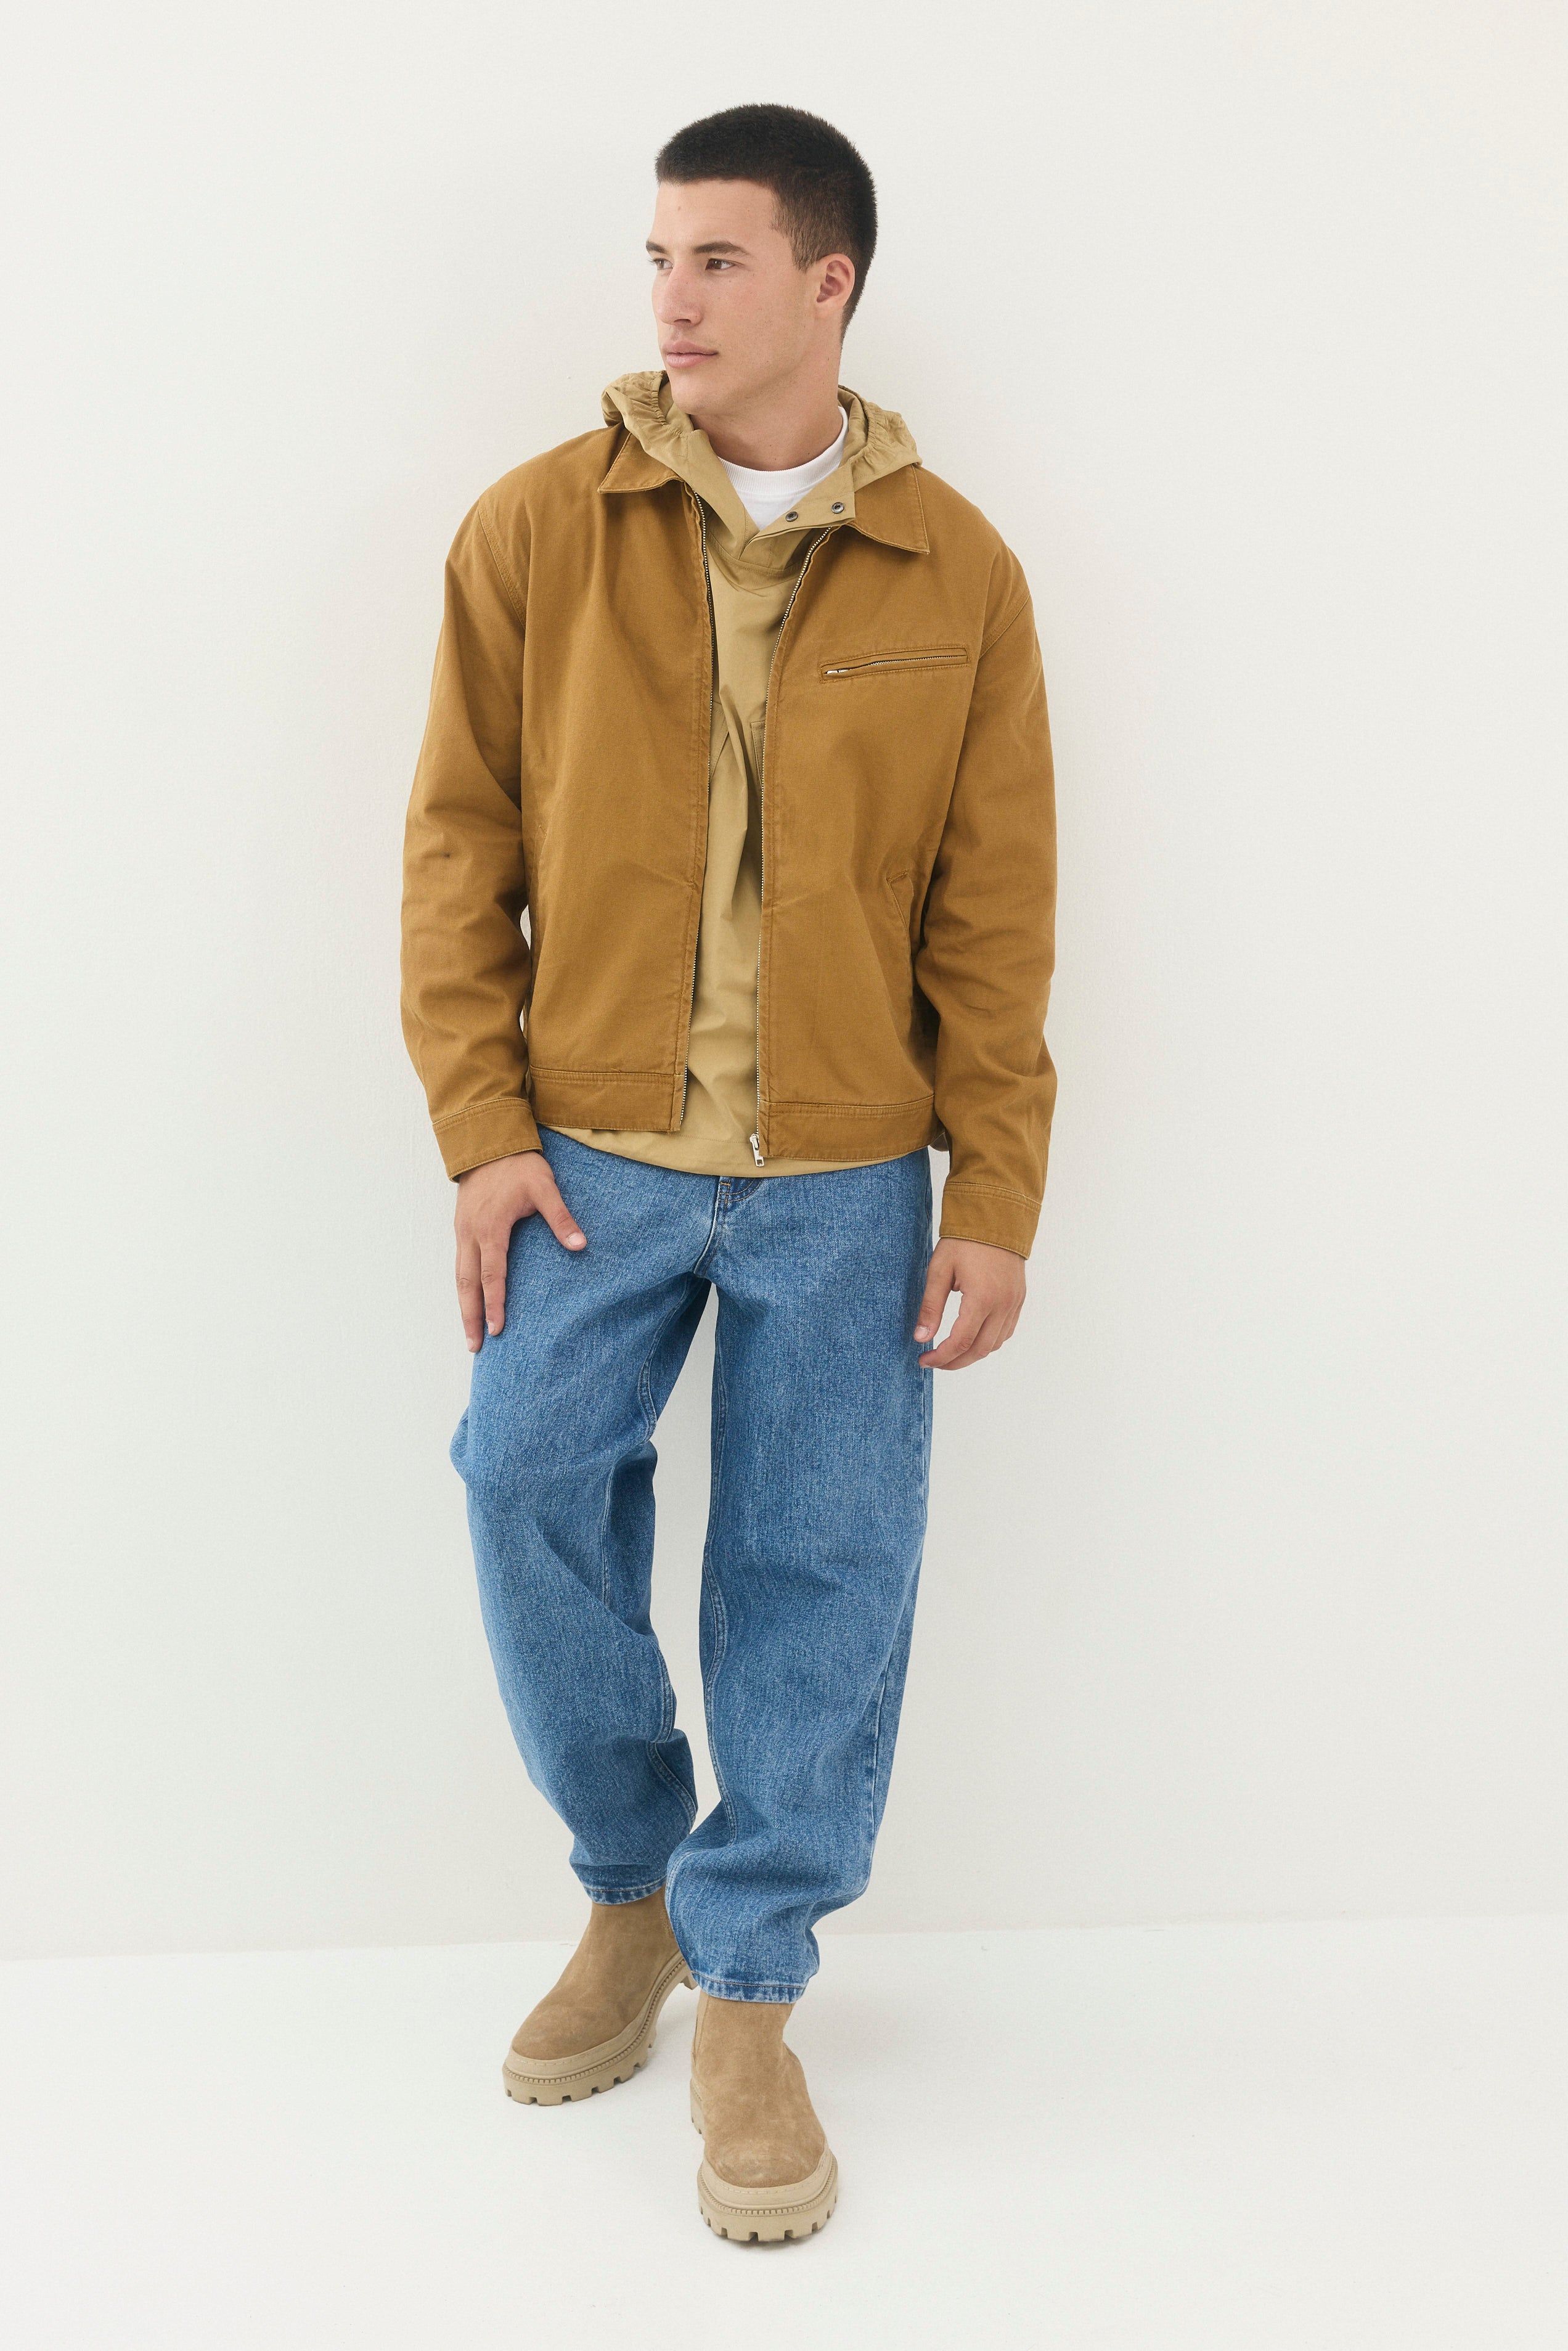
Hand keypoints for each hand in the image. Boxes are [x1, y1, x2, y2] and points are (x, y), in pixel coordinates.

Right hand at [455, 1150, 585, 1350]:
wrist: (488, 1141)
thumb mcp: (545, 1187)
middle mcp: (471, 1233)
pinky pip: (459, 1264)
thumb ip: (561, 1217)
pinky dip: (463, 1287)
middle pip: (467, 1283)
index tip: (497, 1329)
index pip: (493, 1274)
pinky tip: (469, 1301)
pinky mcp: (461, 1227)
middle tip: (474, 1347)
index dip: (495, 1303)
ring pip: (459, 1276)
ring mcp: (462, 1231)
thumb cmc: (518, 1164)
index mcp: (492, 1227)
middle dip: (470, 1317)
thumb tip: (580, 1245)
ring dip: (463, 1306)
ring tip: (469, 1333)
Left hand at [913, 1238, 1025, 1369]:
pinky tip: (972, 1339)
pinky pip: (1006, 1331)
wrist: (996, 1218)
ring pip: (995, 1344)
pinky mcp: (1018, 1299)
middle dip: (955, 1362)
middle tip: (934, 1362)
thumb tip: (920, 1338)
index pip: (960, 1342)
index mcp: (982, 1298)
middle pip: (979, 1350)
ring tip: (950, 1353)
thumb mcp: (939, 1271)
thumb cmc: (964, 1241)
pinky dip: (989, 1342)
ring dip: (972, 1354)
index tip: (924, 1360)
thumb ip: (930, 1307)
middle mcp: (1003, 1305)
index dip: (941, 1357)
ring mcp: (1014, 1303)